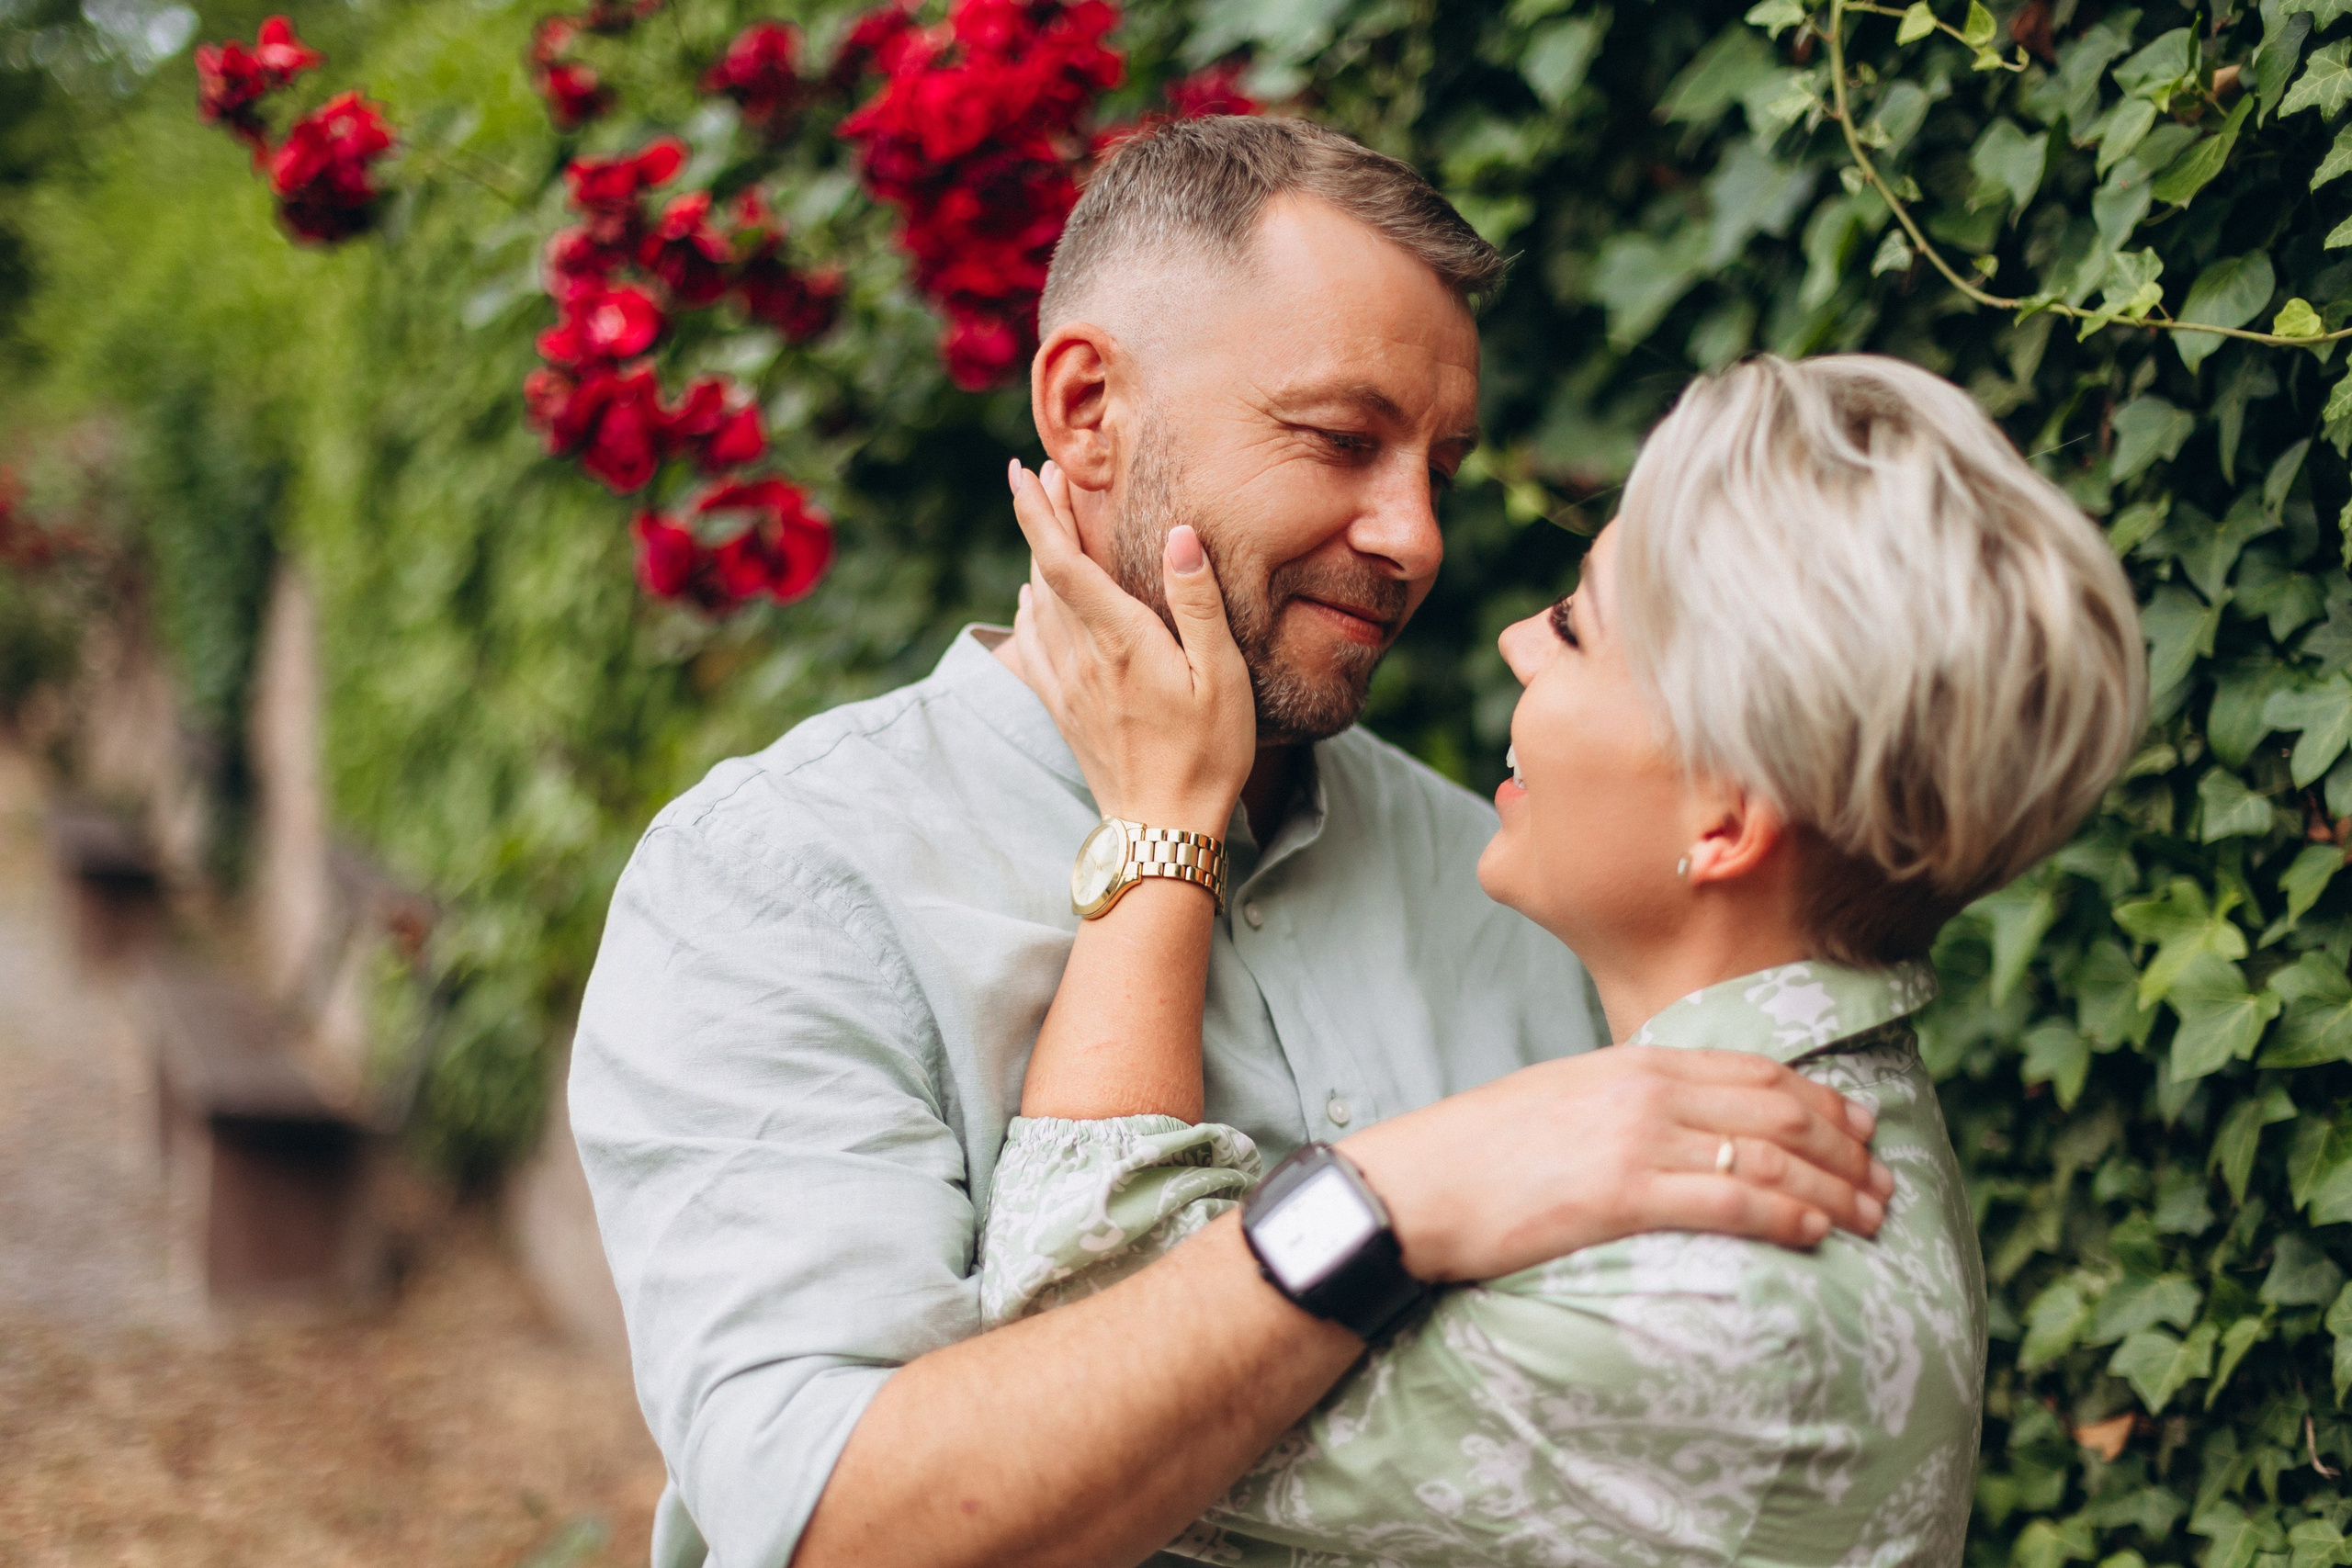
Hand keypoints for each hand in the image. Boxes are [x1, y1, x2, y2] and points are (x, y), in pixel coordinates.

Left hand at [1009, 458, 1254, 836]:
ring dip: (1037, 559)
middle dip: (1042, 520)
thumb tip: (1179, 535)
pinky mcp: (1062, 708)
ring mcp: (1066, 685)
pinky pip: (1029, 647)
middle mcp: (1082, 657)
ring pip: (1036, 605)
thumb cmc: (1208, 753)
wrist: (1163, 828)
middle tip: (1046, 476)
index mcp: (1120, 640)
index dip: (1039, 512)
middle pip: (1046, 572)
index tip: (1023, 471)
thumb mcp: (1223, 676)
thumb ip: (1198, 602)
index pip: (1065, 561)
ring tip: (1047, 524)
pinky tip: (1032, 600)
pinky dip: (1027, 611)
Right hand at [1339, 1045, 1895, 1281]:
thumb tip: (1676, 1128)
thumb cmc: (1479, 1153)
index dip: (1822, 1100)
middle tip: (1883, 1182)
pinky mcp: (1622, 1192)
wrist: (1413, 1184)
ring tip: (1869, 1219)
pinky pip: (1730, 1203)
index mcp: (1634, 1062)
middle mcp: (1646, 1089)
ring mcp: (1636, 1138)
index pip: (1755, 1072)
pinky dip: (1787, 1217)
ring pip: (1768, 1158)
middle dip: (1844, 1149)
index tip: (1861, 1127)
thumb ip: (1625, 1104)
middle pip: (1778, 1112)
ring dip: (1831, 1190)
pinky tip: (1817, 1236)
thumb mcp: (1561, 1101)